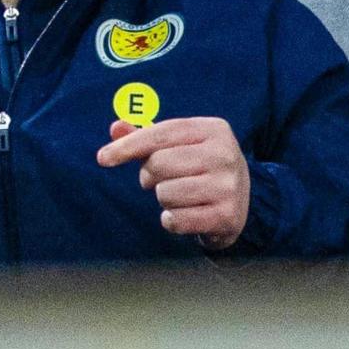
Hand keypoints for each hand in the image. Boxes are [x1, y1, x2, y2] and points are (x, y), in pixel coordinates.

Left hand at [98, 115, 254, 249]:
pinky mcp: (226, 216)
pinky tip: (184, 215)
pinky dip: (171, 220)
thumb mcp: (181, 145)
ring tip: (180, 197)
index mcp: (212, 129)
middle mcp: (224, 154)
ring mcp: (228, 186)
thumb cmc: (202, 167)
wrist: (246, 201)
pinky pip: (175, 220)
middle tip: (163, 180)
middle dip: (150, 176)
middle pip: (158, 164)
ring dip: (163, 199)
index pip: (160, 134)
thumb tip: (115, 127)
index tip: (103, 159)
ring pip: (164, 193)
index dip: (127, 146)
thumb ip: (147, 136)